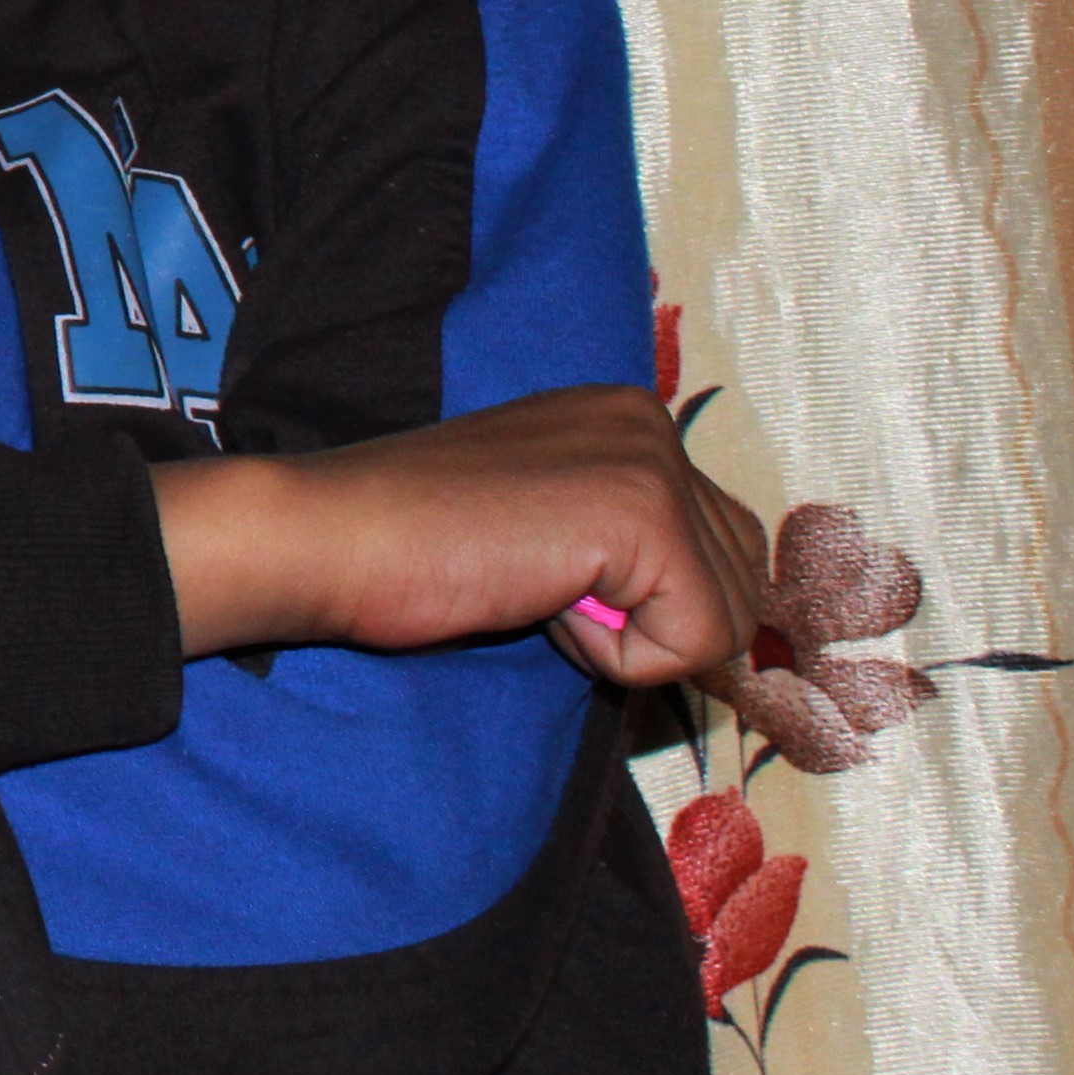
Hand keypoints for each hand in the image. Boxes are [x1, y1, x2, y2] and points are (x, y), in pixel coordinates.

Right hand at [152, 384, 770, 687]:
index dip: (656, 602)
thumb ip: (628, 544)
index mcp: (627, 418)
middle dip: (655, 621)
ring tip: (535, 588)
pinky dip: (620, 656)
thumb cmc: (412, 548)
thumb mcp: (547, 526)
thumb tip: (736, 627)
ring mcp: (651, 461)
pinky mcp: (643, 514)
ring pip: (730, 617)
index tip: (552, 581)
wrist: (329, 536)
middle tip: (539, 585)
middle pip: (744, 582)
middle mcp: (651, 422)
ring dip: (635, 638)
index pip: (726, 547)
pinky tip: (539, 601)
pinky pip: (696, 642)